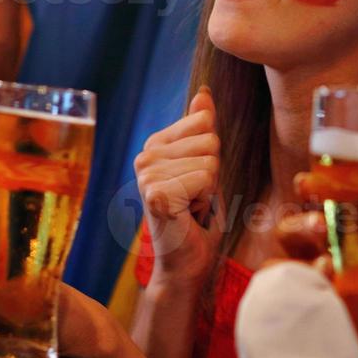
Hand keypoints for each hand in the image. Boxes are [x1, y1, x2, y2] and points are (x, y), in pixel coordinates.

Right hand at [133, 88, 221, 287]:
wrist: (187, 264)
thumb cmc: (197, 218)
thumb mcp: (205, 165)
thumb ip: (202, 129)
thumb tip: (203, 93)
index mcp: (155, 145)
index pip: (204, 124)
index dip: (212, 157)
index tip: (196, 183)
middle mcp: (145, 155)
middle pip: (209, 141)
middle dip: (212, 174)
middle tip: (194, 199)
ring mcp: (147, 174)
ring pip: (209, 162)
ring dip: (209, 191)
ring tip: (190, 209)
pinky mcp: (155, 193)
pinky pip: (204, 179)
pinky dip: (205, 201)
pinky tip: (187, 216)